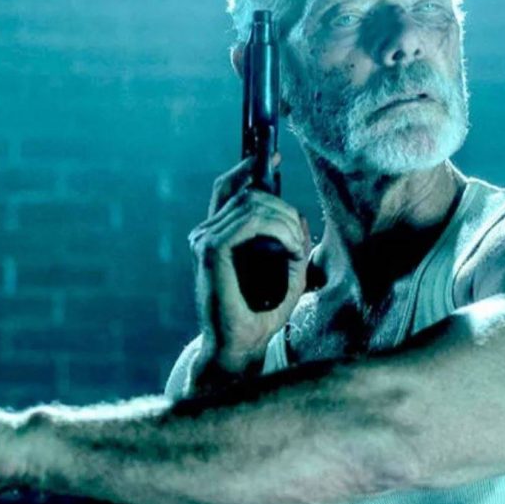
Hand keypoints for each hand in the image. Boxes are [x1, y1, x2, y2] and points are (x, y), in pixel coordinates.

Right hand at [188, 153, 311, 371]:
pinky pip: (246, 222)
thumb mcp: (286, 272)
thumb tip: (298, 216)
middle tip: (300, 238)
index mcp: (216, 235)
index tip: (273, 156)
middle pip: (248, 195)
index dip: (247, 168)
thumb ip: (291, 242)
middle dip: (283, 207)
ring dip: (284, 221)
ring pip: (251, 205)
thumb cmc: (261, 313)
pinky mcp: (210, 253)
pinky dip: (275, 229)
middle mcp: (205, 233)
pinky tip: (289, 249)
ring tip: (297, 248)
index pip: (227, 189)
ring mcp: (204, 241)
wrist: (240, 347)